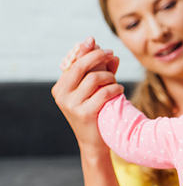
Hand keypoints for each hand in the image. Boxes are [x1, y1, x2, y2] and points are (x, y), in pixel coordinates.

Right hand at [52, 37, 122, 155]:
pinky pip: (103, 93)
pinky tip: (120, 91)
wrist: (94, 143)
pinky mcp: (84, 114)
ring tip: (116, 83)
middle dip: (97, 55)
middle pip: (80, 66)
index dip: (84, 50)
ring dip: (110, 77)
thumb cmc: (96, 113)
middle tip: (111, 53)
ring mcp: (71, 105)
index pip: (72, 62)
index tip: (97, 43)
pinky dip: (115, 89)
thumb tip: (113, 56)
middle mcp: (62, 95)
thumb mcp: (95, 91)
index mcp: (60, 87)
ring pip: (94, 78)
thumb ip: (102, 72)